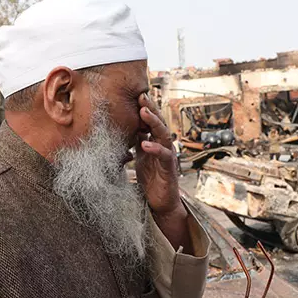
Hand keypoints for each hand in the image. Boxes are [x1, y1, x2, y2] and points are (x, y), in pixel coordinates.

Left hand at [135, 93, 181, 214]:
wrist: (160, 202)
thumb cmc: (151, 179)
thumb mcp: (141, 157)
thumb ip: (138, 142)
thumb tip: (128, 127)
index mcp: (156, 141)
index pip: (151, 121)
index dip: (145, 108)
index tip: (135, 95)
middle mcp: (164, 145)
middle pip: (159, 122)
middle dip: (150, 108)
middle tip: (141, 95)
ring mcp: (168, 155)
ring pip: (163, 134)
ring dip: (153, 122)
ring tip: (143, 111)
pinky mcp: (169, 167)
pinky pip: (164, 155)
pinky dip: (155, 148)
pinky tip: (145, 144)